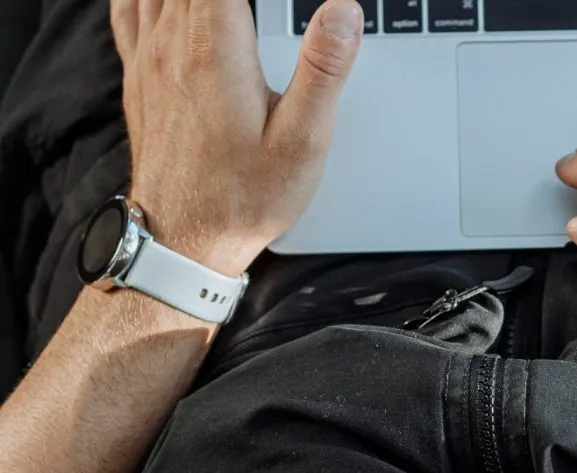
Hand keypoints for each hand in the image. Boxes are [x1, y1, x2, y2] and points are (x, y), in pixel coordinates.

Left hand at [112, 0, 364, 275]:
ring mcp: (149, 59)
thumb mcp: (302, 140)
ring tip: (229, 9)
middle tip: (263, 14)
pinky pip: (130, 9)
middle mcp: (174, 46)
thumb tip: (344, 10)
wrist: (183, 242)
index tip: (286, 1)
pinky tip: (169, 2)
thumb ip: (324, 68)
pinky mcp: (139, 76)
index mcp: (216, 51)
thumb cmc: (243, 198)